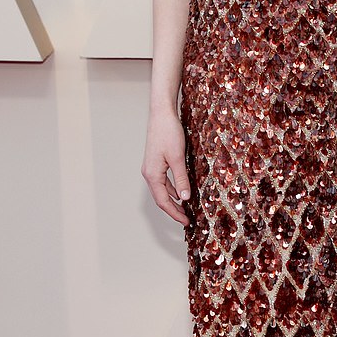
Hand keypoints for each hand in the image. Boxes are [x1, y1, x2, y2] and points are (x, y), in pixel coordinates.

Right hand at [142, 104, 191, 225]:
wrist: (161, 114)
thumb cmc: (168, 133)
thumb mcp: (177, 158)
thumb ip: (181, 179)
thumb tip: (185, 199)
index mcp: (152, 175)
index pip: (163, 201)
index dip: (175, 213)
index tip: (186, 222)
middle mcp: (149, 173)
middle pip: (161, 198)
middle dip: (173, 210)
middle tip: (187, 219)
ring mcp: (151, 168)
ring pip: (162, 190)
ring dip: (173, 200)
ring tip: (185, 209)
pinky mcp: (156, 162)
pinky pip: (163, 181)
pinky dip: (172, 189)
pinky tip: (180, 192)